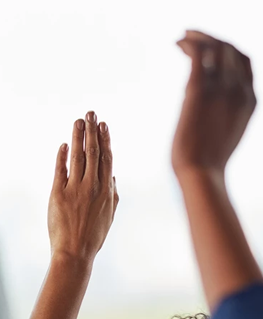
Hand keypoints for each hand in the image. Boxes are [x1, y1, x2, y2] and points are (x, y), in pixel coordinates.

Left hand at [47, 113, 117, 261]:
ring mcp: (75, 190)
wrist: (74, 253)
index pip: (106, 159)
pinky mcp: (58, 195)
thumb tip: (113, 176)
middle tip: (90, 113)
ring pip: (78, 157)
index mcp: (107, 190)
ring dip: (78, 137)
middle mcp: (92, 187)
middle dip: (92, 131)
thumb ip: (113, 193)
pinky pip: (60, 171)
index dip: (105, 140)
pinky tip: (64, 145)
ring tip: (78, 122)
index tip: (103, 125)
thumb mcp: (109, 215)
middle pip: (93, 153)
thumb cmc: (92, 236)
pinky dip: (62, 156)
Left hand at [172, 31, 255, 180]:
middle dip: (212, 38)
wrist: (201, 173)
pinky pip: (198, 55)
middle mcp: (239, 89)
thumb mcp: (226, 131)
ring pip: (215, 47)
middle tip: (191, 35)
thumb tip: (210, 109)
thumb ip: (225, 113)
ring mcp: (220, 89)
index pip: (245, 61)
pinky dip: (189, 44)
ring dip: (198, 37)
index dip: (228, 48)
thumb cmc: (207, 161)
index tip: (211, 45)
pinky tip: (178, 43)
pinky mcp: (198, 91)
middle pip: (230, 49)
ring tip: (182, 37)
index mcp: (250, 99)